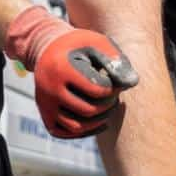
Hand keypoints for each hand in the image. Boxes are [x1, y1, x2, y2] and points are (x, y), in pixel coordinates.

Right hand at [4, 5, 139, 137]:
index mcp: (62, 70)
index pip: (97, 90)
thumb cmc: (77, 45)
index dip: (114, 88)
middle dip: (108, 105)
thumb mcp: (97, 43)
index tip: (117, 81)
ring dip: (98, 121)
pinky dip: (83, 132)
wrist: (46, 48)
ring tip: (108, 108)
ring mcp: (44, 103)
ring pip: (75, 126)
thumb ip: (115, 60)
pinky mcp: (44, 112)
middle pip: (87, 110)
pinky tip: (99, 122)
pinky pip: (62, 132)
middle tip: (115, 96)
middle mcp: (49, 89)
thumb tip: (131, 83)